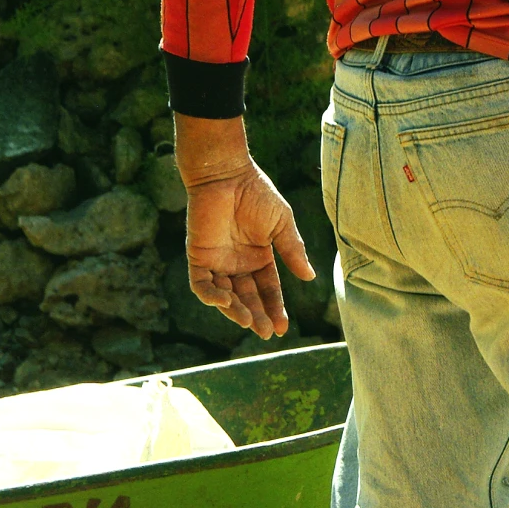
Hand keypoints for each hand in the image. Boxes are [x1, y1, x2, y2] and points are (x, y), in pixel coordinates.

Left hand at [184, 162, 314, 338]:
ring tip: (249, 322)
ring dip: (236, 312)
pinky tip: (227, 303)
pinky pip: (202, 285)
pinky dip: (212, 297)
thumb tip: (309, 277)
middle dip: (257, 316)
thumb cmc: (257, 193)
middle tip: (266, 332)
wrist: (227, 175)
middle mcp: (238, 263)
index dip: (275, 307)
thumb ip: (293, 250)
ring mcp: (217, 261)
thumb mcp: (281, 224)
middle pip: (248, 298)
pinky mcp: (199, 257)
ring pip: (225, 297)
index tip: (283, 327)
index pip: (268, 289)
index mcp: (259, 256)